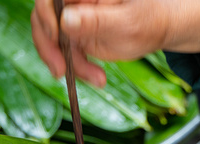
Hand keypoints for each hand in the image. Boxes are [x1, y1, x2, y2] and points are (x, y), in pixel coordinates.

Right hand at [32, 0, 199, 86]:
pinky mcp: (74, 34)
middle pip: (42, 18)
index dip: (46, 15)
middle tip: (60, 71)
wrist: (156, 29)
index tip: (56, 36)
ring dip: (67, 63)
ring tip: (96, 79)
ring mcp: (72, 17)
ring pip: (50, 39)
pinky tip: (96, 78)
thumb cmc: (148, 19)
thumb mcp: (126, 22)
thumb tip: (65, 20)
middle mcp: (74, 1)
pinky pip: (63, 52)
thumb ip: (95, 21)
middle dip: (49, 47)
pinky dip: (76, 68)